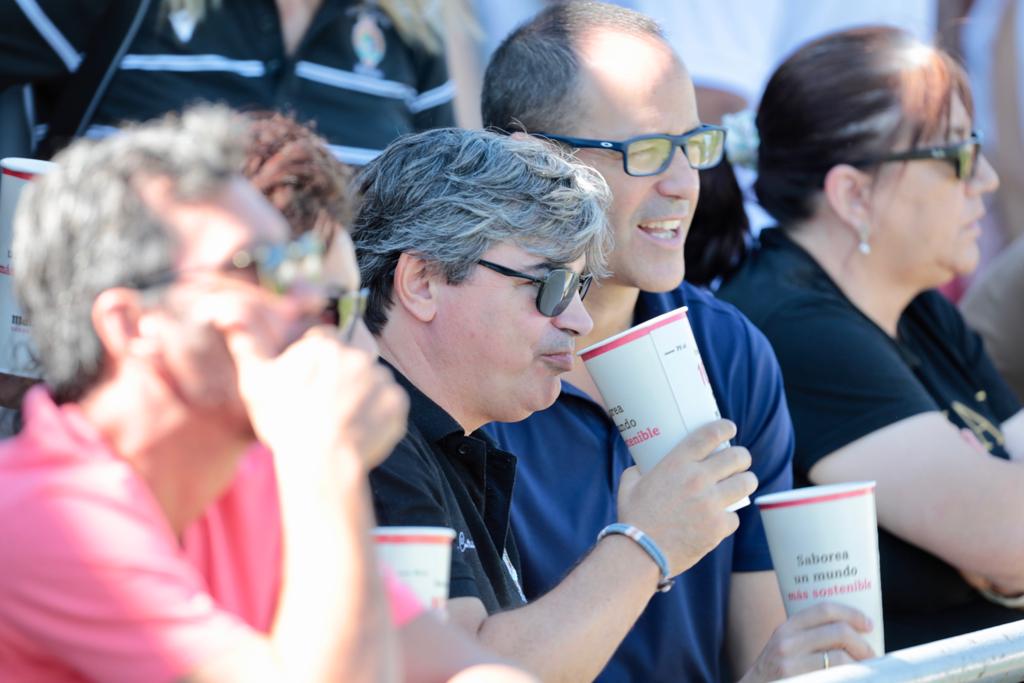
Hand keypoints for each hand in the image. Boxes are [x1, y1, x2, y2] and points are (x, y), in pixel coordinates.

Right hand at [225, 325, 407, 471]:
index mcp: (324, 346)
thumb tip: (226, 315)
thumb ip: (246, 345)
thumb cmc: (285, 423)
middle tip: (325, 409)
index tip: (309, 386)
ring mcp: (381, 378)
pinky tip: (359, 431)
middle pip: (349, 363)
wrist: (320, 462)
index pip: (324, 344)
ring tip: (342, 423)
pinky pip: (389, 405)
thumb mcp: (256, 383)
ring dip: (361, 397)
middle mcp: (357, 355)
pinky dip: (379, 416)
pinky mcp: (398, 402)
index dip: (316, 366)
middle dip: (340, 380)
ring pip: (371, 383)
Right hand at [616, 420, 756, 575]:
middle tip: (740, 461)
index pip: (710, 435)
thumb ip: (639, 470)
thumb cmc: (633, 518)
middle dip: (742, 457)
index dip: (725, 428)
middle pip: (737, 457)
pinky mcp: (718, 527)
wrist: (640, 553)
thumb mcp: (629, 485)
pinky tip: (721, 519)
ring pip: (746, 483)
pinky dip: (729, 518)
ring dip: (746, 482)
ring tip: (742, 484)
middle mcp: (697, 479)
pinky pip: (735, 517)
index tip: (729, 428)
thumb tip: (643, 466)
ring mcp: (710, 503)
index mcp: (677, 463)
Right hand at [739, 603, 875, 681]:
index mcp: (787, 628)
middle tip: (871, 655)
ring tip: (863, 671)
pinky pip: (835, 677)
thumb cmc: (774, 674)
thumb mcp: (783, 648)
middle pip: (838, 632)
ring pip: (840, 657)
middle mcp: (787, 642)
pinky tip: (851, 678)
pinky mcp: (797, 680)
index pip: (824, 609)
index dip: (851, 614)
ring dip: (860, 665)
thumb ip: (807, 638)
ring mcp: (790, 664)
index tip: (868, 624)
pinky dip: (849, 677)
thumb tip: (851, 634)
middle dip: (862, 644)